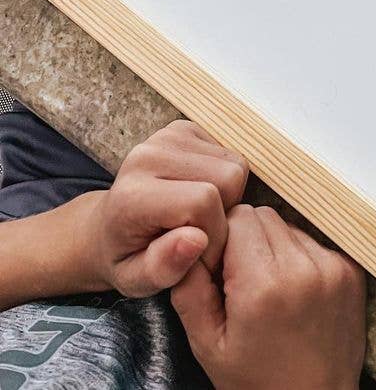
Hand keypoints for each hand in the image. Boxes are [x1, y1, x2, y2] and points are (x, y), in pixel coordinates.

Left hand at [76, 119, 248, 296]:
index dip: (214, 234)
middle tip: (200, 234)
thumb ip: (163, 267)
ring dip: (227, 196)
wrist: (106, 228)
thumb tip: (197, 240)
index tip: (201, 255)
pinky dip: (223, 179)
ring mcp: (167, 136)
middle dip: (224, 213)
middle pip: (227, 177)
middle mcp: (148, 155)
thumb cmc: (124, 258)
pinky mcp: (183, 129)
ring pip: (235, 163)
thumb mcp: (136, 281)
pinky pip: (229, 153)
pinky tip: (198, 193)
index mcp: (133, 194)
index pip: (203, 201)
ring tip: (198, 215)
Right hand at [171, 204, 365, 389]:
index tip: (220, 269)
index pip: (238, 217)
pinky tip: (294, 292)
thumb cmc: (257, 383)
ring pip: (290, 225)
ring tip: (270, 290)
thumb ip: (190, 290)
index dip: (222, 239)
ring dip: (275, 247)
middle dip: (247, 240)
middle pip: (265, 215)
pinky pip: (316, 242)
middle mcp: (303, 269)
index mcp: (263, 285)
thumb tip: (189, 241)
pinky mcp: (351, 270)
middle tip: (242, 282)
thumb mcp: (207, 345)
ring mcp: (333, 267)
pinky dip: (300, 257)